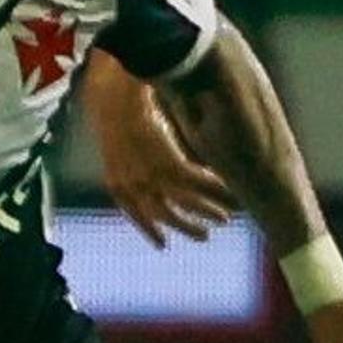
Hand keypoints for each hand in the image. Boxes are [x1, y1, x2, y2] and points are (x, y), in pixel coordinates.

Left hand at [86, 72, 232, 245]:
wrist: (117, 98)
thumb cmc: (116, 113)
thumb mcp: (118, 145)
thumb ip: (132, 163)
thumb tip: (151, 171)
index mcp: (117, 183)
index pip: (136, 214)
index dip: (149, 230)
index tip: (163, 244)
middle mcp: (134, 186)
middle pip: (165, 215)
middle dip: (186, 227)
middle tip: (204, 236)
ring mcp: (152, 177)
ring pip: (186, 203)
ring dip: (207, 211)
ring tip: (224, 219)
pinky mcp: (169, 164)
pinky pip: (197, 181)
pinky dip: (213, 186)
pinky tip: (226, 187)